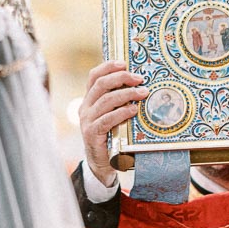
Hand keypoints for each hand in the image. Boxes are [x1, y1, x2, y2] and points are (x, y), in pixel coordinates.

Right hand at [80, 60, 147, 188]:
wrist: (101, 163)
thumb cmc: (112, 136)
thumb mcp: (114, 114)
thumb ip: (120, 101)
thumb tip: (141, 84)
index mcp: (90, 99)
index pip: (94, 76)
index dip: (108, 66)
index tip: (125, 63)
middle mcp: (86, 107)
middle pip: (101, 84)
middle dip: (122, 78)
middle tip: (140, 79)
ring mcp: (87, 120)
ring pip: (106, 100)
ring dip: (127, 94)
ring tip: (142, 93)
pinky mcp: (92, 133)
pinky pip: (107, 119)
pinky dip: (122, 112)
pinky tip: (134, 110)